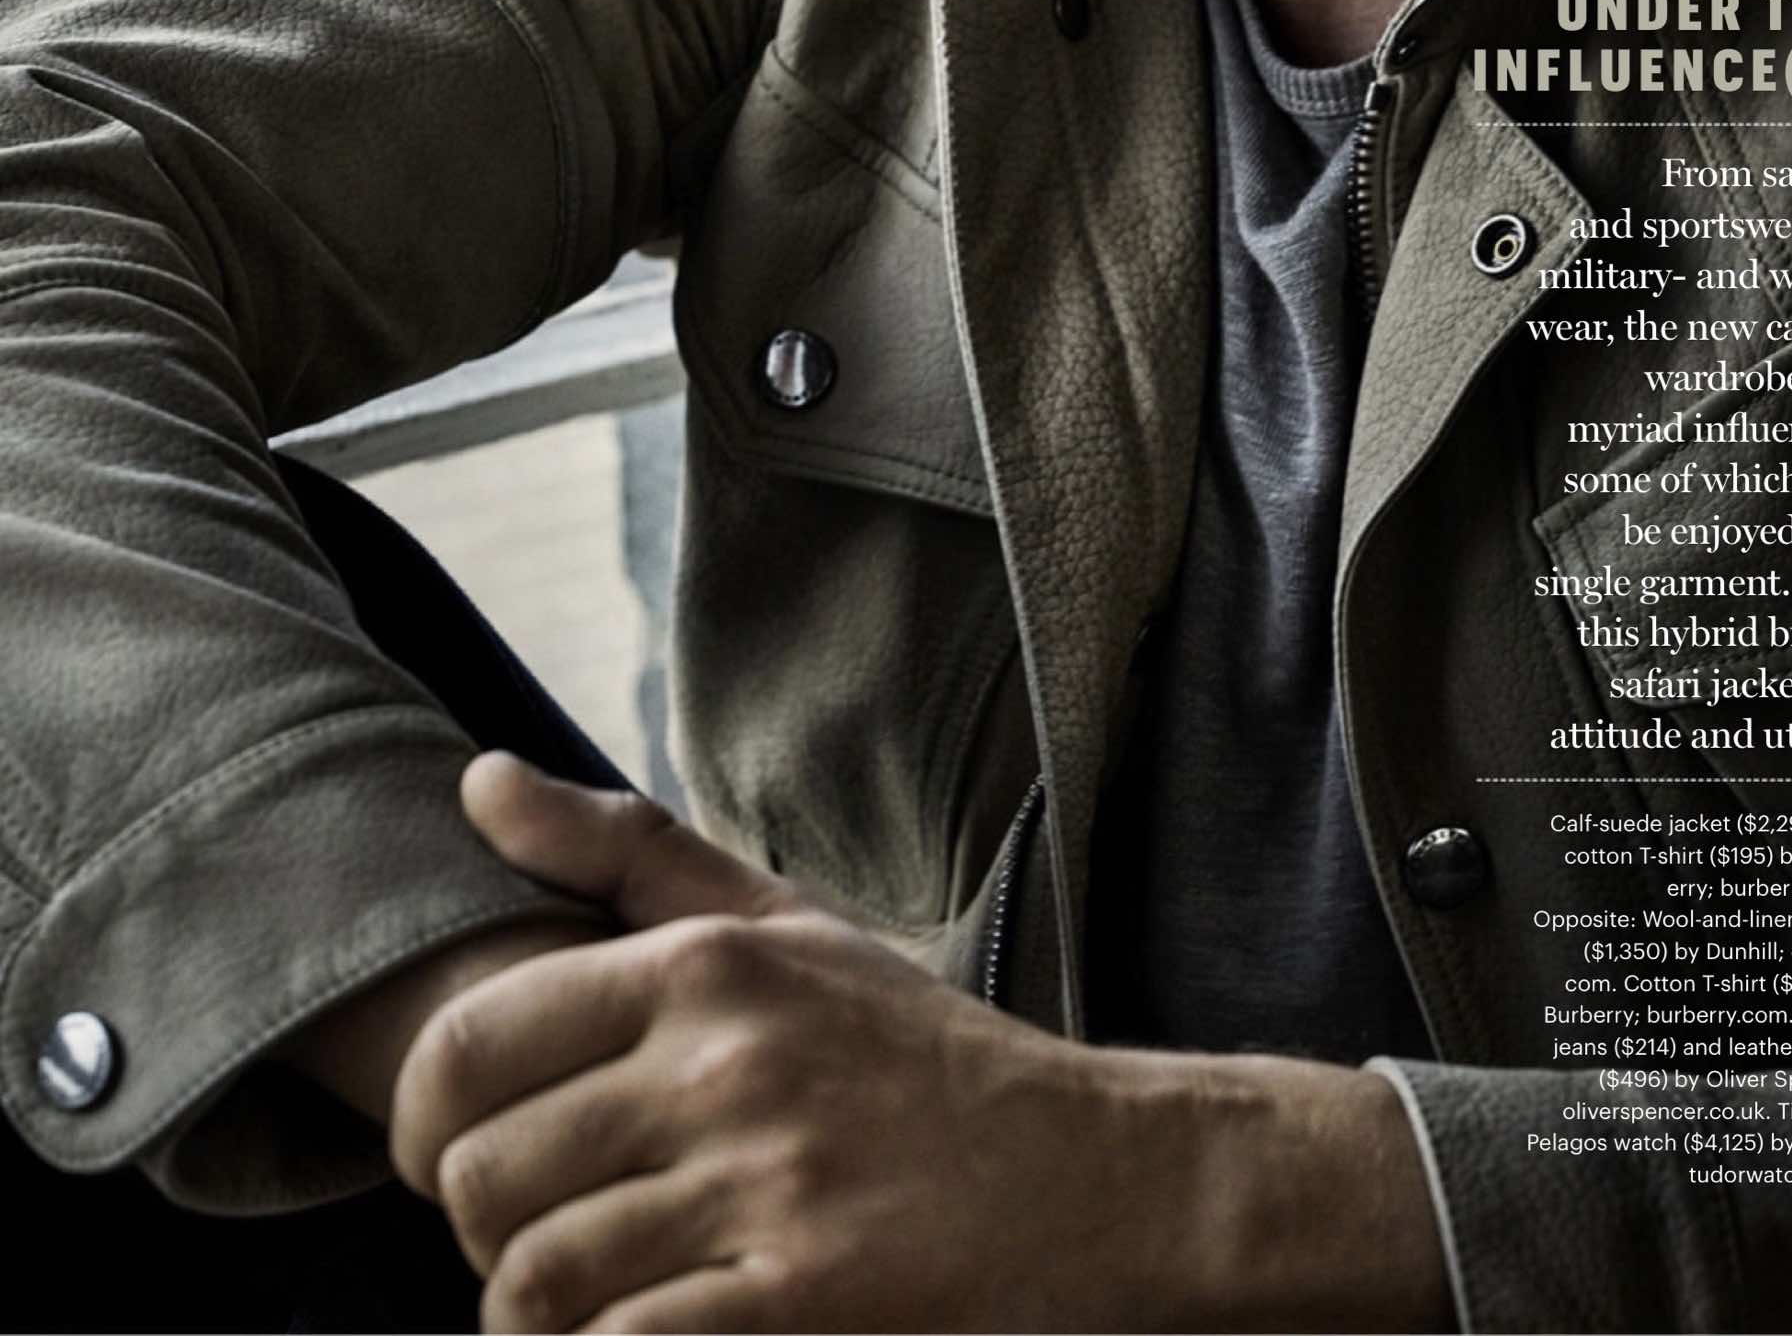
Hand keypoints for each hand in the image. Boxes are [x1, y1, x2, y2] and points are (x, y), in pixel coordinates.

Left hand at [392, 755, 1450, 1331]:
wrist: (1099, 1177)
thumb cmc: (920, 1054)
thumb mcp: (788, 927)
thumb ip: (624, 853)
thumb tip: (474, 777)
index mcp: (710, 965)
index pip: (467, 1042)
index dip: (425, 1121)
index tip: (456, 1156)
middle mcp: (730, 1061)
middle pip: (484, 1178)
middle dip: (481, 1233)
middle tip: (536, 1239)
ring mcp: (770, 1184)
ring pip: (535, 1280)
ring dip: (535, 1318)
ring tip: (587, 1305)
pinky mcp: (806, 1300)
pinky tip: (654, 1334)